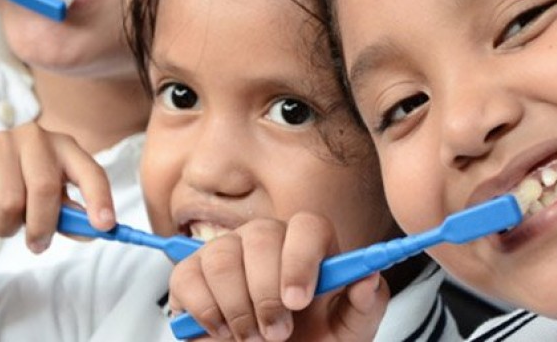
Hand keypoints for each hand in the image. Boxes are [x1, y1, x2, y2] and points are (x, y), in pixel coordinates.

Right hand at [0, 122, 115, 252]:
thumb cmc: (18, 189)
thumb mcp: (49, 200)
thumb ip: (70, 215)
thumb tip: (92, 231)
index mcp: (65, 147)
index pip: (90, 171)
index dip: (99, 198)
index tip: (105, 226)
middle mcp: (36, 138)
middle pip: (45, 190)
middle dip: (41, 227)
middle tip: (37, 245)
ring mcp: (1, 142)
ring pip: (10, 202)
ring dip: (8, 227)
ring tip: (4, 221)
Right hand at [168, 213, 388, 340]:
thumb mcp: (345, 332)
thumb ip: (364, 305)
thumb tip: (368, 278)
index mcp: (306, 246)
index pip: (307, 225)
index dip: (301, 259)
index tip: (298, 300)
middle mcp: (265, 240)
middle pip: (261, 236)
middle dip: (266, 293)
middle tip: (277, 334)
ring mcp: (226, 252)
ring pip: (222, 255)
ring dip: (237, 308)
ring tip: (252, 337)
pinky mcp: (191, 274)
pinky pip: (188, 276)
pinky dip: (206, 311)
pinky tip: (223, 330)